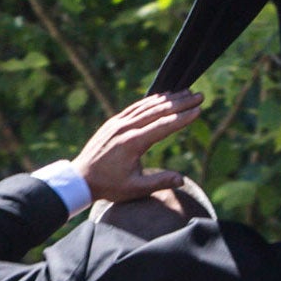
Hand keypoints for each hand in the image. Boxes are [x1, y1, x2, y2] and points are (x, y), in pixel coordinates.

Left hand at [73, 92, 202, 204]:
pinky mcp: (114, 122)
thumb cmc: (109, 187)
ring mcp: (118, 122)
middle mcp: (126, 127)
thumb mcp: (135, 189)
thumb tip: (182, 180)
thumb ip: (159, 183)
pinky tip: (162, 97)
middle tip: (199, 96)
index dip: (182, 118)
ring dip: (168, 98)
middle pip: (158, 110)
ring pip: (147, 105)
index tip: (198, 110)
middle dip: (181, 102)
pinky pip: (135, 107)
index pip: (163, 126)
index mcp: (133, 142)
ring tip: (186, 92)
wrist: (81, 178)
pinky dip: (151, 100)